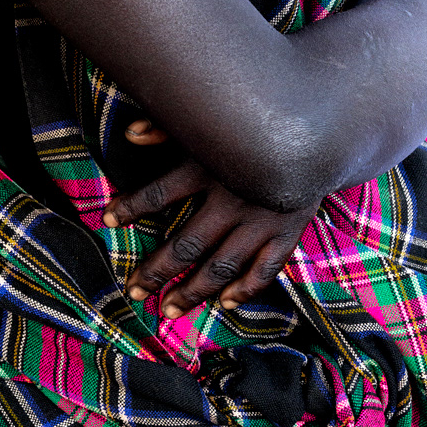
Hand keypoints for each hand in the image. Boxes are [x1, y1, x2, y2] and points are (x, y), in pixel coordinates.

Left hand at [105, 126, 319, 315]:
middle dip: (157, 268)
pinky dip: (245, 288)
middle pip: (187, 242)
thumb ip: (170, 125)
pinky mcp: (287, 231)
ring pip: (221, 264)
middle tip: (133, 290)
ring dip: (194, 289)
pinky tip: (224, 303)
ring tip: (168, 309)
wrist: (319, 127)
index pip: (160, 192)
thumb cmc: (257, 120)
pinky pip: (264, 268)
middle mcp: (234, 197)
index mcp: (211, 165)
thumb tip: (129, 134)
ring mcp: (262, 219)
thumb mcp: (213, 118)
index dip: (132, 206)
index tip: (106, 219)